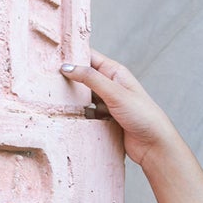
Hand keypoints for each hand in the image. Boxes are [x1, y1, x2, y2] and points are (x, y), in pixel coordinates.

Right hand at [61, 49, 175, 165]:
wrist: (155, 146)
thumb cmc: (143, 116)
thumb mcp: (115, 93)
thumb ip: (91, 78)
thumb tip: (67, 67)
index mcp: (115, 72)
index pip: (89, 57)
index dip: (72, 56)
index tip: (52, 58)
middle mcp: (111, 85)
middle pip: (83, 77)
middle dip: (69, 79)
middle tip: (48, 81)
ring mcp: (108, 103)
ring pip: (83, 97)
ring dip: (73, 99)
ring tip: (56, 100)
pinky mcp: (106, 119)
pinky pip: (87, 114)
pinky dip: (80, 115)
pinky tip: (71, 117)